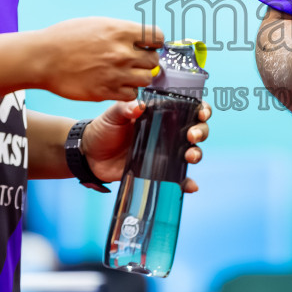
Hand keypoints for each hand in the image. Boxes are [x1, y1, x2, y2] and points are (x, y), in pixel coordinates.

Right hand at [29, 18, 161, 101]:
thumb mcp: (96, 24)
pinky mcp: (106, 92)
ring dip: (138, 77)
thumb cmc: (65, 38)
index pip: (157, 37)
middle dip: (146, 61)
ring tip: (124, 74)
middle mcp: (122, 53)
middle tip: (134, 62)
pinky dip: (127, 91)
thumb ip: (121, 32)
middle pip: (154, 61)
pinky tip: (116, 85)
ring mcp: (115, 74)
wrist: (43, 58)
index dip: (154, 42)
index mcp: (120, 31)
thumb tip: (140, 40)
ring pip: (145, 80)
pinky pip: (131, 95)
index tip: (148, 46)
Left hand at [80, 99, 210, 193]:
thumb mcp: (113, 115)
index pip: (188, 108)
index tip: (200, 112)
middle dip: (201, 132)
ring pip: (191, 152)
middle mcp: (168, 133)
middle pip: (196, 130)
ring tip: (190, 156)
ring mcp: (165, 153)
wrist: (90, 155)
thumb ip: (125, 108)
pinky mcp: (159, 171)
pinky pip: (178, 178)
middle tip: (192, 135)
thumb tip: (139, 106)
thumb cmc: (104, 129)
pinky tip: (191, 186)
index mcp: (161, 114)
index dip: (201, 109)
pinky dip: (187, 183)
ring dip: (197, 154)